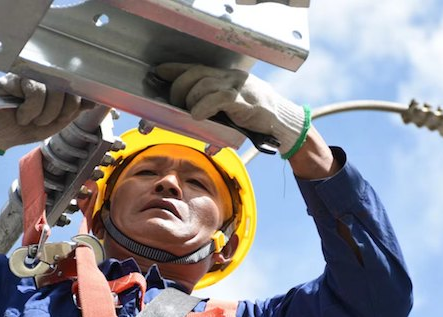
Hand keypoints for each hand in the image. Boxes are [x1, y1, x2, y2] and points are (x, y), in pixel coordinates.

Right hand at [0, 73, 91, 150]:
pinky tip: (20, 114)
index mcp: (58, 83)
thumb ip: (76, 108)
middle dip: (59, 113)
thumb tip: (98, 101)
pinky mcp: (13, 77)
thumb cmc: (30, 125)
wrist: (4, 134)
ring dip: (43, 115)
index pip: (78, 86)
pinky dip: (29, 111)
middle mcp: (45, 74)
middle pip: (68, 90)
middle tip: (43, 120)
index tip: (63, 116)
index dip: (74, 104)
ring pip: (53, 92)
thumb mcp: (59, 120)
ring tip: (31, 118)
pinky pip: (35, 92)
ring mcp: (29, 73)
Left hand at [154, 63, 306, 155]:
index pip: (197, 67)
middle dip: (179, 86)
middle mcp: (230, 78)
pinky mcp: (244, 102)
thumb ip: (213, 110)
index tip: (159, 72)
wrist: (283, 122)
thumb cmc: (256, 117)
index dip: (176, 68)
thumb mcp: (232, 108)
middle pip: (196, 73)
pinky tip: (197, 115)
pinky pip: (219, 99)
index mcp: (226, 77)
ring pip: (204, 84)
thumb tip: (192, 121)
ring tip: (190, 112)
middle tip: (175, 102)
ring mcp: (238, 88)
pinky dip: (204, 106)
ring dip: (190, 99)